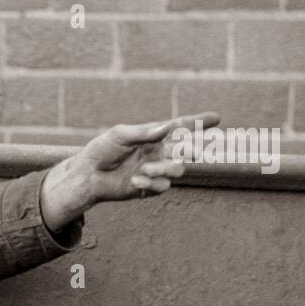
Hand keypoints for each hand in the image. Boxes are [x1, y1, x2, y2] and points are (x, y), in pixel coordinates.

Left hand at [40, 111, 220, 230]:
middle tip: (197, 152)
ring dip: (164, 170)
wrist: (87, 175)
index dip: (198, 122)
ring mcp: (155, 170)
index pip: (180, 127)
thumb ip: (143, 133)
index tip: (217, 117)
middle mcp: (158, 152)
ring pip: (177, 170)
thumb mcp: (120, 135)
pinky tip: (136, 181)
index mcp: (153, 135)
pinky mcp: (148, 187)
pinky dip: (152, 184)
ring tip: (145, 169)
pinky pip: (162, 187)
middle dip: (194, 150)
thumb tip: (165, 128)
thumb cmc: (102, 150)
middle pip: (187, 150)